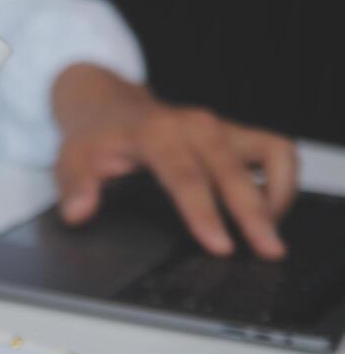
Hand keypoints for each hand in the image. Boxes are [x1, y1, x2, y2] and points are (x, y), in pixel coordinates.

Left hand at [53, 64, 297, 258]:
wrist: (106, 103)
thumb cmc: (93, 135)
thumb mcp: (71, 159)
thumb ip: (75, 187)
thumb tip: (78, 213)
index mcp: (156, 134)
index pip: (185, 177)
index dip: (204, 213)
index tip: (221, 246)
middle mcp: (195, 126)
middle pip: (234, 171)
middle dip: (255, 213)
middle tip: (268, 251)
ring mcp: (219, 127)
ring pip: (270, 152)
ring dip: (279, 193)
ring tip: (270, 232)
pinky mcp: (234, 132)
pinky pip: (275, 149)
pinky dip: (282, 178)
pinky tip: (270, 209)